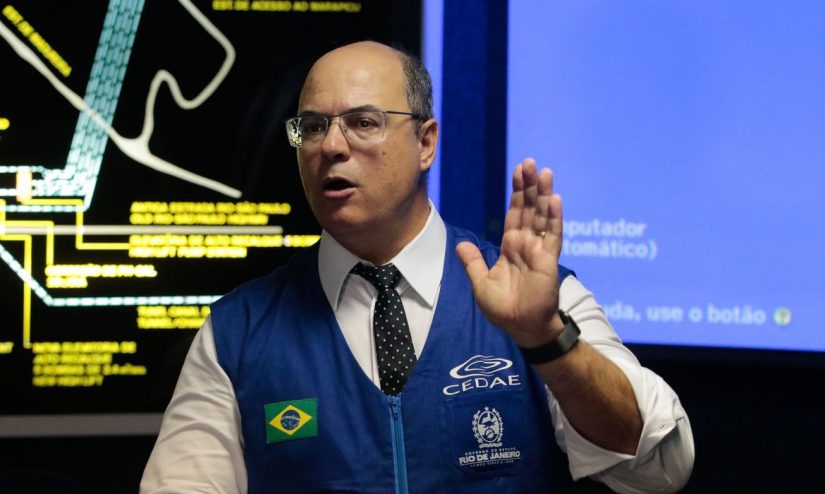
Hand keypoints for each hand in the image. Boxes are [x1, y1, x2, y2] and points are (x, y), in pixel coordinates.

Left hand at [456, 158, 563, 347]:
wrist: (521, 327)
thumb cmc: (503, 309)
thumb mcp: (480, 284)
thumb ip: (473, 263)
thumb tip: (460, 245)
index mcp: (510, 246)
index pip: (514, 213)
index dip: (516, 193)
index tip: (518, 171)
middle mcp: (526, 244)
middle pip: (529, 208)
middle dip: (529, 186)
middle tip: (529, 163)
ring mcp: (539, 250)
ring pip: (542, 216)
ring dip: (543, 194)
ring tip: (544, 172)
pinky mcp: (549, 260)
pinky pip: (553, 235)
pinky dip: (554, 217)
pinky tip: (554, 199)